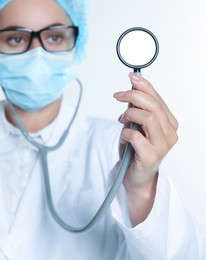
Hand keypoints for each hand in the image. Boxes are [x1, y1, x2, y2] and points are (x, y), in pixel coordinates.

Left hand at [113, 73, 177, 224]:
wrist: (136, 177)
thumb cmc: (136, 151)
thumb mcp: (135, 126)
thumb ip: (136, 110)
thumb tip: (130, 92)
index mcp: (168, 123)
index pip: (158, 99)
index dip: (144, 86)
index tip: (131, 77)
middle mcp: (169, 133)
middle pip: (153, 106)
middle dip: (133, 96)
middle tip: (118, 96)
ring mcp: (162, 145)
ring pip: (148, 118)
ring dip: (130, 114)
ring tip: (122, 120)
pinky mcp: (151, 156)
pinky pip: (135, 136)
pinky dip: (125, 132)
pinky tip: (123, 136)